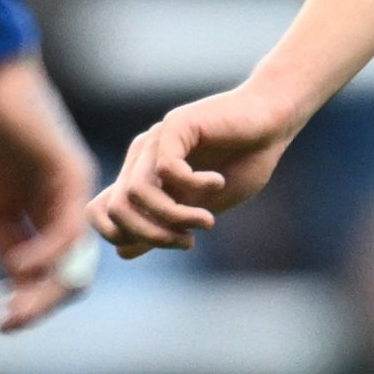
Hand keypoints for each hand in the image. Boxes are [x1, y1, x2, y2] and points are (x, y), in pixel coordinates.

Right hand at [0, 51, 96, 330]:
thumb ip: (1, 241)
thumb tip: (13, 284)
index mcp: (39, 217)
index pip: (46, 273)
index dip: (24, 302)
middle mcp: (62, 210)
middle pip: (65, 274)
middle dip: (36, 306)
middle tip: (5, 326)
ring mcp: (70, 193)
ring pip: (71, 258)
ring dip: (43, 290)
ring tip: (14, 310)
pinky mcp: (72, 174)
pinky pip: (66, 227)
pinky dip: (45, 254)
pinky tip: (19, 267)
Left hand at [90, 80, 300, 256]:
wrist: (272, 123)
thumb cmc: (242, 162)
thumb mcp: (199, 206)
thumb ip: (163, 226)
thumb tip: (121, 251)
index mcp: (141, 176)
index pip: (100, 212)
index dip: (123, 236)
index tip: (172, 242)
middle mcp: (141, 157)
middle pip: (115, 208)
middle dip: (149, 235)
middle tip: (188, 242)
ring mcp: (156, 140)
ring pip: (136, 192)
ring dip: (173, 217)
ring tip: (207, 221)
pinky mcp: (176, 124)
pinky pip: (167, 169)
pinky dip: (194, 185)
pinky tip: (218, 182)